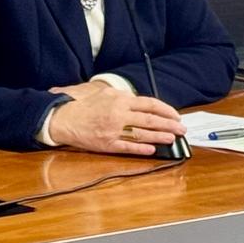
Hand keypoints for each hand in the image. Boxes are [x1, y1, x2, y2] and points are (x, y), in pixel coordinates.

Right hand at [46, 83, 185, 155]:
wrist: (62, 118)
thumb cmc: (82, 105)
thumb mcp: (102, 93)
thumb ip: (122, 96)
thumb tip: (140, 102)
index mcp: (119, 99)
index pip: (149, 104)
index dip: (165, 110)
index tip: (175, 115)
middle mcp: (119, 114)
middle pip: (150, 120)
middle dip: (169, 125)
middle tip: (181, 129)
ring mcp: (113, 130)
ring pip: (142, 134)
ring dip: (159, 137)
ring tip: (172, 139)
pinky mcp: (107, 144)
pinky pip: (128, 147)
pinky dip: (141, 148)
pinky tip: (152, 149)